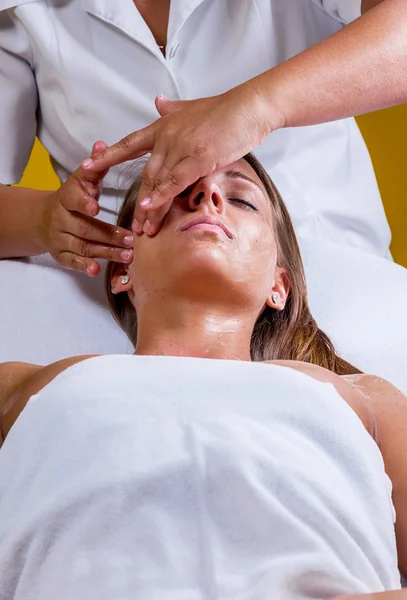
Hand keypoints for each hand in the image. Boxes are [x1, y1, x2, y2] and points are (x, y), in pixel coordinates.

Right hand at [37, 142, 133, 275]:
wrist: (44, 218)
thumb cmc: (73, 197)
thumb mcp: (81, 179)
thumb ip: (94, 166)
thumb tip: (102, 144)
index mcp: (66, 197)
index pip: (73, 200)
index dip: (84, 204)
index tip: (96, 209)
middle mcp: (60, 219)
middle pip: (85, 228)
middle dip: (109, 235)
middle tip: (131, 240)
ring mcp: (59, 238)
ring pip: (83, 247)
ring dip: (105, 252)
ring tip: (127, 256)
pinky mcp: (60, 255)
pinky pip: (71, 262)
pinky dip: (84, 266)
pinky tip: (97, 270)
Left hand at [83, 85, 278, 234]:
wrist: (249, 108)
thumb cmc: (226, 111)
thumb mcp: (193, 107)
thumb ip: (173, 108)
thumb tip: (158, 101)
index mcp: (163, 127)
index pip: (129, 144)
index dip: (107, 156)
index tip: (86, 166)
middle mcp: (167, 137)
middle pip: (145, 175)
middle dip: (138, 202)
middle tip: (134, 224)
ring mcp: (181, 147)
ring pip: (158, 182)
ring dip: (151, 209)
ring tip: (145, 230)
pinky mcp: (198, 157)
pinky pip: (175, 181)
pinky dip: (161, 195)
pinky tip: (150, 208)